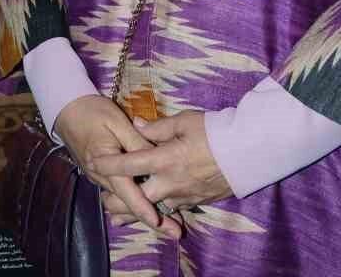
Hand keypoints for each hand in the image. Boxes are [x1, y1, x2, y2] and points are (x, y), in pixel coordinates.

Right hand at [53, 95, 177, 235]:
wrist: (67, 109)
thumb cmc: (92, 112)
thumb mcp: (117, 121)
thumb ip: (137, 141)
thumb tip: (157, 157)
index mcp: (105, 163)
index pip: (127, 191)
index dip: (143, 208)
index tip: (159, 221)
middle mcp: (102, 177)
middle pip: (127, 204)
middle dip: (150, 219)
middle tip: (174, 232)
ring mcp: (100, 179)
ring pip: (124, 201)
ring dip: (143, 212)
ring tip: (168, 225)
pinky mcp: (101, 176)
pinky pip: (119, 193)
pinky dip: (134, 201)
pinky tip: (150, 207)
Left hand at [92, 110, 231, 223]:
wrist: (247, 152)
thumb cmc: (214, 131)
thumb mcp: (184, 121)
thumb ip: (157, 128)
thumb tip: (136, 126)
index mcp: (164, 160)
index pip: (129, 165)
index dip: (109, 164)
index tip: (93, 162)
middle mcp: (171, 183)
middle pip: (137, 199)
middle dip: (118, 203)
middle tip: (104, 202)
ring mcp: (184, 195)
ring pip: (154, 209)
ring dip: (136, 212)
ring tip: (119, 217)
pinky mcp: (196, 201)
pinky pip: (172, 208)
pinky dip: (160, 210)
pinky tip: (153, 211)